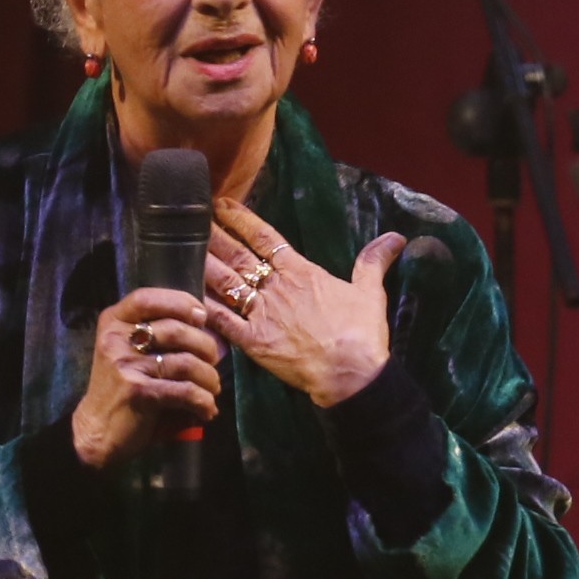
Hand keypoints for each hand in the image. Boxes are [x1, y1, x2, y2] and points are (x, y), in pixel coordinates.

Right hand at [71, 287, 224, 469]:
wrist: (96, 430)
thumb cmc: (120, 388)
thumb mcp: (128, 351)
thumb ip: (156, 334)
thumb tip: (207, 327)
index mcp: (113, 322)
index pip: (147, 298)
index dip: (180, 302)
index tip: (202, 317)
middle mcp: (116, 339)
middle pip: (176, 330)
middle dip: (205, 346)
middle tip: (213, 362)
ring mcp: (125, 365)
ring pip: (185, 362)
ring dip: (209, 378)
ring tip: (212, 389)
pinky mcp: (137, 392)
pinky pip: (185, 390)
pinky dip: (203, 401)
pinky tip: (207, 410)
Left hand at [201, 202, 400, 406]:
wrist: (350, 373)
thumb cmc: (361, 333)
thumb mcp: (370, 292)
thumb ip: (374, 262)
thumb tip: (396, 238)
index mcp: (302, 272)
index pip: (265, 237)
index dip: (241, 219)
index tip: (222, 205)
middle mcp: (277, 287)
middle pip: (238, 256)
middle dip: (214, 236)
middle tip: (191, 220)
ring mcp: (262, 314)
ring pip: (225, 283)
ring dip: (203, 264)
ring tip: (182, 249)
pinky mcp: (253, 342)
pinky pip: (222, 321)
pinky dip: (203, 308)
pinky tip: (185, 297)